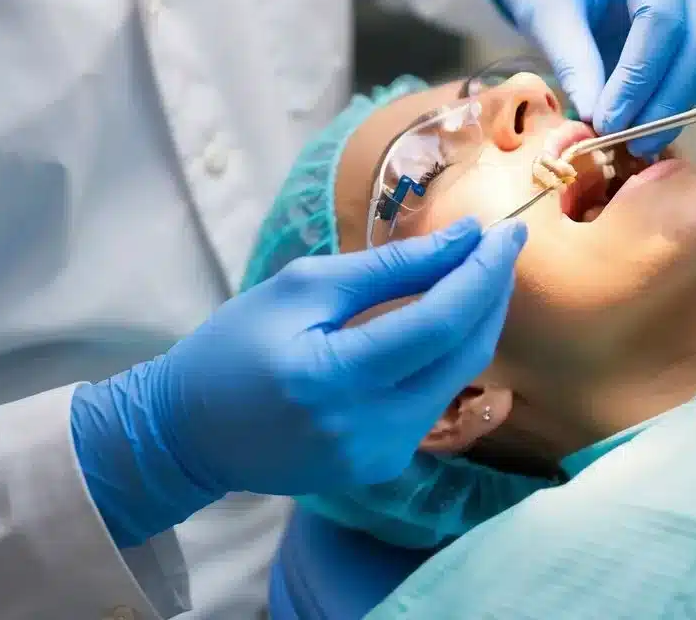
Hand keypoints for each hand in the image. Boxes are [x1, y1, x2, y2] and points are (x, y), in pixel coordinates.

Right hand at [70, 218, 526, 546]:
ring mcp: (380, 455)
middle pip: (463, 354)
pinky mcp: (383, 464)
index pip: (438, 323)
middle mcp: (367, 428)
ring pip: (457, 379)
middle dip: (492, 293)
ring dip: (477, 322)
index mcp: (334, 378)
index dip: (481, 274)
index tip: (506, 231)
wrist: (190, 434)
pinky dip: (449, 354)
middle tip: (505, 245)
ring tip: (482, 273)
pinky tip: (450, 318)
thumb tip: (462, 241)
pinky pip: (434, 399)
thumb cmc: (232, 347)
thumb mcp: (301, 288)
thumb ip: (387, 268)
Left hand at [478, 0, 695, 155]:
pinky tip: (642, 127)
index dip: (639, 78)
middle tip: (626, 141)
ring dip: (675, 109)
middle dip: (664, 101)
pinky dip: (675, 104)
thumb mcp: (545, 11)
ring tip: (632, 141)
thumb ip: (573, 61)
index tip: (607, 120)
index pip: (664, 22)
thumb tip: (598, 119)